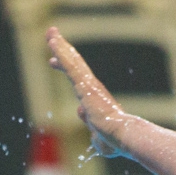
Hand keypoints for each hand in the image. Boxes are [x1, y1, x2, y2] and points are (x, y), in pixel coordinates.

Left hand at [47, 27, 130, 158]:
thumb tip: (91, 128)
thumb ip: (96, 135)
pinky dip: (61, 53)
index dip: (66, 68)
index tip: (55, 61)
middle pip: (74, 65)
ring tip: (50, 32)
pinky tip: (53, 42)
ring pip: (72, 61)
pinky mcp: (85, 86)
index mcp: (95, 98)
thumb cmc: (115, 141)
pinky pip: (70, 66)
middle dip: (62, 51)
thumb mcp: (101, 139)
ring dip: (60, 46)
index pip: (77, 79)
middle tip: (52, 36)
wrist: (124, 136)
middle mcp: (92, 88)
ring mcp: (89, 85)